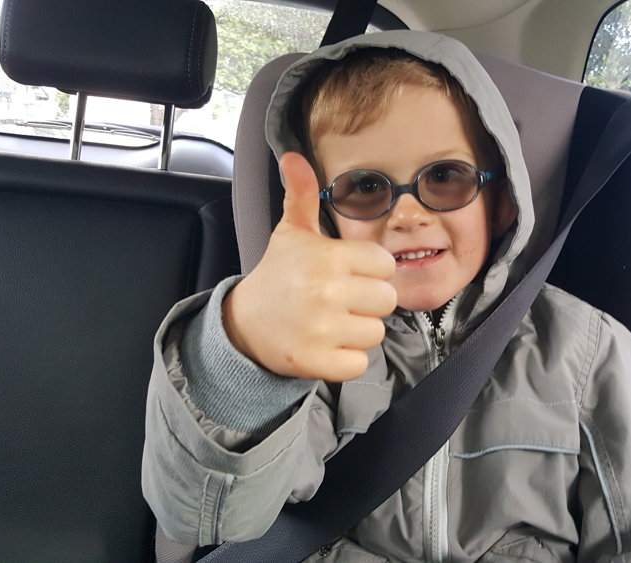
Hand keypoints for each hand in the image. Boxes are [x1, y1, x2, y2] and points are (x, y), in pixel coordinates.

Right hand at [222, 152, 396, 380]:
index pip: (384, 264)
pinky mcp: (316, 361)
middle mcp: (325, 291)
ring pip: (376, 332)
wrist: (243, 323)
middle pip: (387, 300)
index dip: (371, 270)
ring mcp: (321, 328)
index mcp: (327, 257)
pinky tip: (327, 344)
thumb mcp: (291, 233)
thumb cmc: (278, 275)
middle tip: (342, 300)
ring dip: (358, 330)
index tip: (348, 274)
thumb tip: (293, 155)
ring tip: (333, 321)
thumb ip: (302, 194)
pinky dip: (347, 358)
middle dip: (368, 301)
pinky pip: (360, 362)